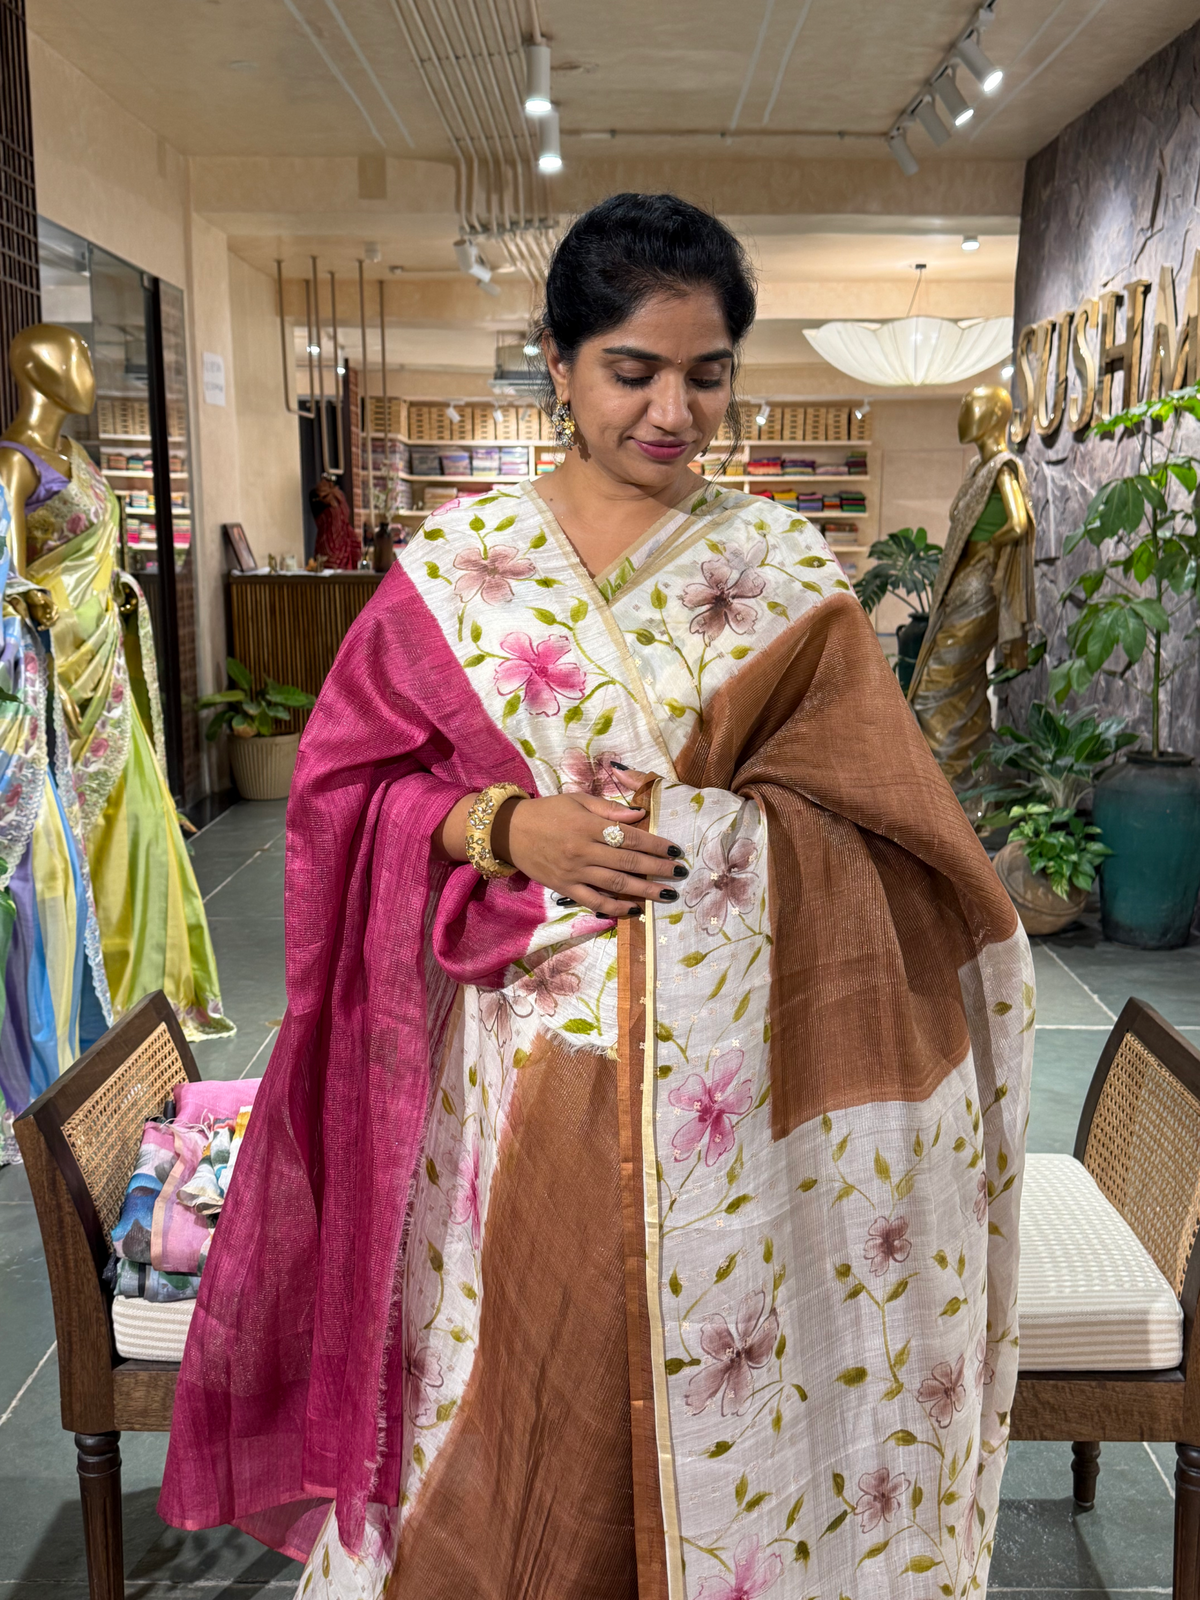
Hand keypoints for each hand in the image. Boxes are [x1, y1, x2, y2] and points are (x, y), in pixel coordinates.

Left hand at [25, 590, 57, 628]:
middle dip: (52, 621)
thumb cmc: (31, 595)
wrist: (28, 599)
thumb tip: (42, 602)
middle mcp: (51, 610)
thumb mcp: (32, 594)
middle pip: (56, 617)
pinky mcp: (44, 619)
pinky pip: (46, 625)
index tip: (50, 616)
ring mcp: (48, 615)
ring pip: (52, 622)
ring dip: (47, 626)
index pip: (55, 608)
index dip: (53, 612)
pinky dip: (43, 627)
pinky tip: (38, 628)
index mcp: (50, 603)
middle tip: (46, 624)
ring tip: (40, 628)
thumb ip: (36, 598)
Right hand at [499, 784, 686, 918]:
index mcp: (588, 825)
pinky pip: (594, 901)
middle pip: (628, 862)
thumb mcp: (577, 800)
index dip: (655, 844)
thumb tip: (640, 815)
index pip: (630, 836)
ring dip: (644, 890)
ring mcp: (574, 872)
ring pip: (616, 884)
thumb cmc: (547, 811)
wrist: (509, 831)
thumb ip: (609, 808)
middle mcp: (583, 850)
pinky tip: (634, 909)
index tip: (675, 850)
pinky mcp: (565, 888)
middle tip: (680, 873)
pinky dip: (615, 907)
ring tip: (667, 894)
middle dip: (658, 869)